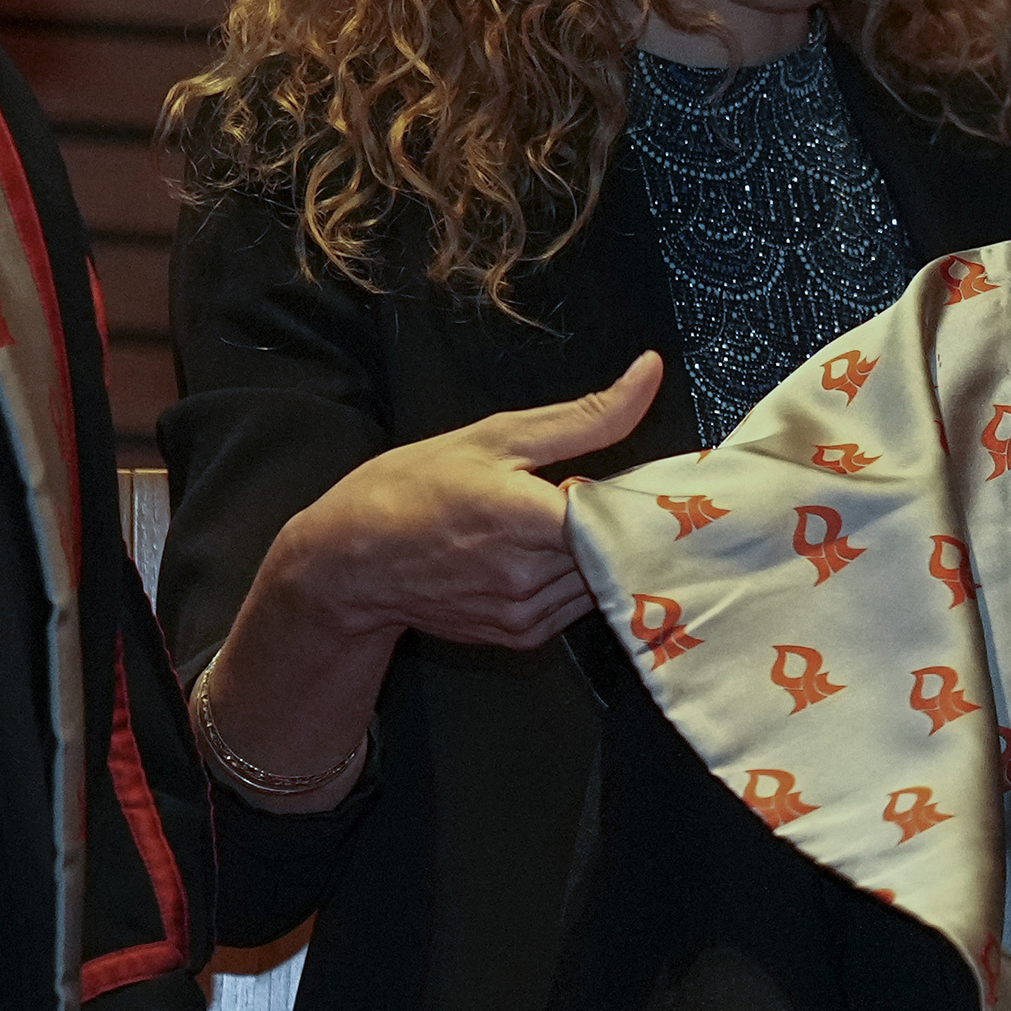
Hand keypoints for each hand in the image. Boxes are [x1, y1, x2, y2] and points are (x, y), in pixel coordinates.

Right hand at [274, 352, 667, 657]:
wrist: (351, 559)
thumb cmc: (413, 487)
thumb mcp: (498, 435)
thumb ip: (587, 416)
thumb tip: (649, 373)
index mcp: (530, 520)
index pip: (631, 520)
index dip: (647, 499)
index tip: (659, 483)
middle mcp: (532, 579)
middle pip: (621, 551)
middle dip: (621, 523)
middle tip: (599, 494)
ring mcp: (527, 614)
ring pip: (603, 582)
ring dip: (599, 554)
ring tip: (559, 522)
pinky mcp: (521, 637)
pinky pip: (575, 606)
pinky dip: (574, 579)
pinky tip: (540, 554)